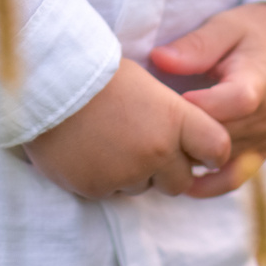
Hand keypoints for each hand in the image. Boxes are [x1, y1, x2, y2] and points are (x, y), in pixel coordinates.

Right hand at [23, 58, 232, 199]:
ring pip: (144, 188)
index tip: (202, 150)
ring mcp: (125, 173)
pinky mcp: (96, 189)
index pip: (217, 150)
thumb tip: (188, 141)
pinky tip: (89, 150)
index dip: (212, 152)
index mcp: (175, 119)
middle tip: (146, 144)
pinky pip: (111, 192)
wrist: (47, 80)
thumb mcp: (147, 83)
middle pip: (181, 181)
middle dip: (170, 169)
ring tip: (111, 140)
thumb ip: (172, 116)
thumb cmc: (100, 73)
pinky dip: (104, 177)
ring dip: (135, 173)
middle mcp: (156, 151)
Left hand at [147, 2, 265, 198]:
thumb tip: (158, 59)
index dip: (196, 107)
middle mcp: (265, 118)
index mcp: (257, 82)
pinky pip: (234, 178)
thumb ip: (196, 46)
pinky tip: (180, 177)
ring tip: (157, 148)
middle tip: (148, 129)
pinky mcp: (264, 151)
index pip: (230, 104)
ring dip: (190, 158)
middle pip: (219, 138)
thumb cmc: (258, 30)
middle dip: (183, 136)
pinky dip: (207, 183)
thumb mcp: (227, 25)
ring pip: (221, 161)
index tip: (164, 102)